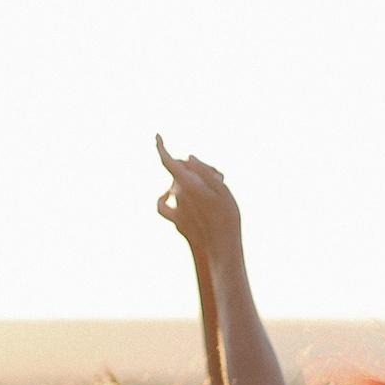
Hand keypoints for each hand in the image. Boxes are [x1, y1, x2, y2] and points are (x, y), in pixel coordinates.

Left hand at [156, 134, 242, 256]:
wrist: (223, 248)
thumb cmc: (227, 217)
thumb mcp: (221, 190)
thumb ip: (203, 172)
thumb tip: (187, 158)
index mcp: (189, 184)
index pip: (168, 162)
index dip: (161, 148)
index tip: (156, 136)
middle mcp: (178, 196)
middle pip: (181, 174)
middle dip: (196, 171)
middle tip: (220, 177)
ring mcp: (176, 209)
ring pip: (176, 188)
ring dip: (187, 184)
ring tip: (208, 191)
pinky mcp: (177, 222)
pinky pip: (165, 206)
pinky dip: (166, 199)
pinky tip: (170, 197)